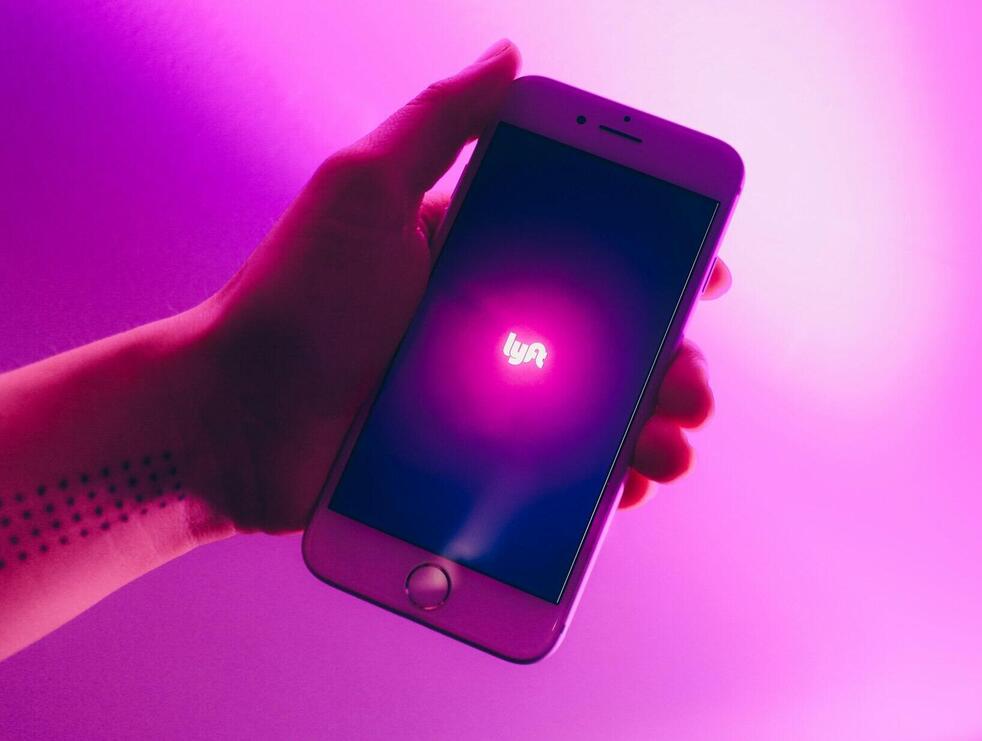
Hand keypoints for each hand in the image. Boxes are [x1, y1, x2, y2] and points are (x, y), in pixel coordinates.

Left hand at [198, 40, 729, 532]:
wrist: (233, 418)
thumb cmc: (290, 297)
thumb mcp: (362, 189)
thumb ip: (439, 122)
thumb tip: (510, 54)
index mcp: (484, 257)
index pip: (593, 252)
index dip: (660, 262)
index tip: (705, 276)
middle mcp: (497, 328)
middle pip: (614, 342)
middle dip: (674, 361)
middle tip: (693, 385)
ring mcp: (490, 402)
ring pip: (600, 414)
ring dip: (654, 428)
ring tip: (670, 447)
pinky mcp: (475, 466)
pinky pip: (559, 477)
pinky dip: (602, 487)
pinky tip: (623, 491)